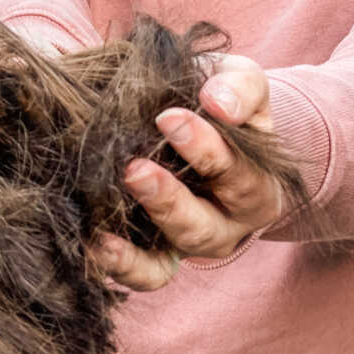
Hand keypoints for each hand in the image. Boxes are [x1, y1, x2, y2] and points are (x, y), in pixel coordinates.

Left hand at [91, 53, 284, 291]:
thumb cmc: (220, 99)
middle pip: (204, 226)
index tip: (167, 118)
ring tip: (107, 218)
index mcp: (257, 185)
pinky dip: (122, 264)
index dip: (205, 149)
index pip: (238, 175)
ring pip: (171, 255)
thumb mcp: (240, 81)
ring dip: (137, 239)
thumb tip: (218, 104)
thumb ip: (238, 87)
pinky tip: (95, 242)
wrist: (198, 119)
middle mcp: (229, 224)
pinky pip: (145, 272)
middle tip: (134, 168)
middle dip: (169, 199)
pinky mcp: (158, 253)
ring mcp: (190, 243)